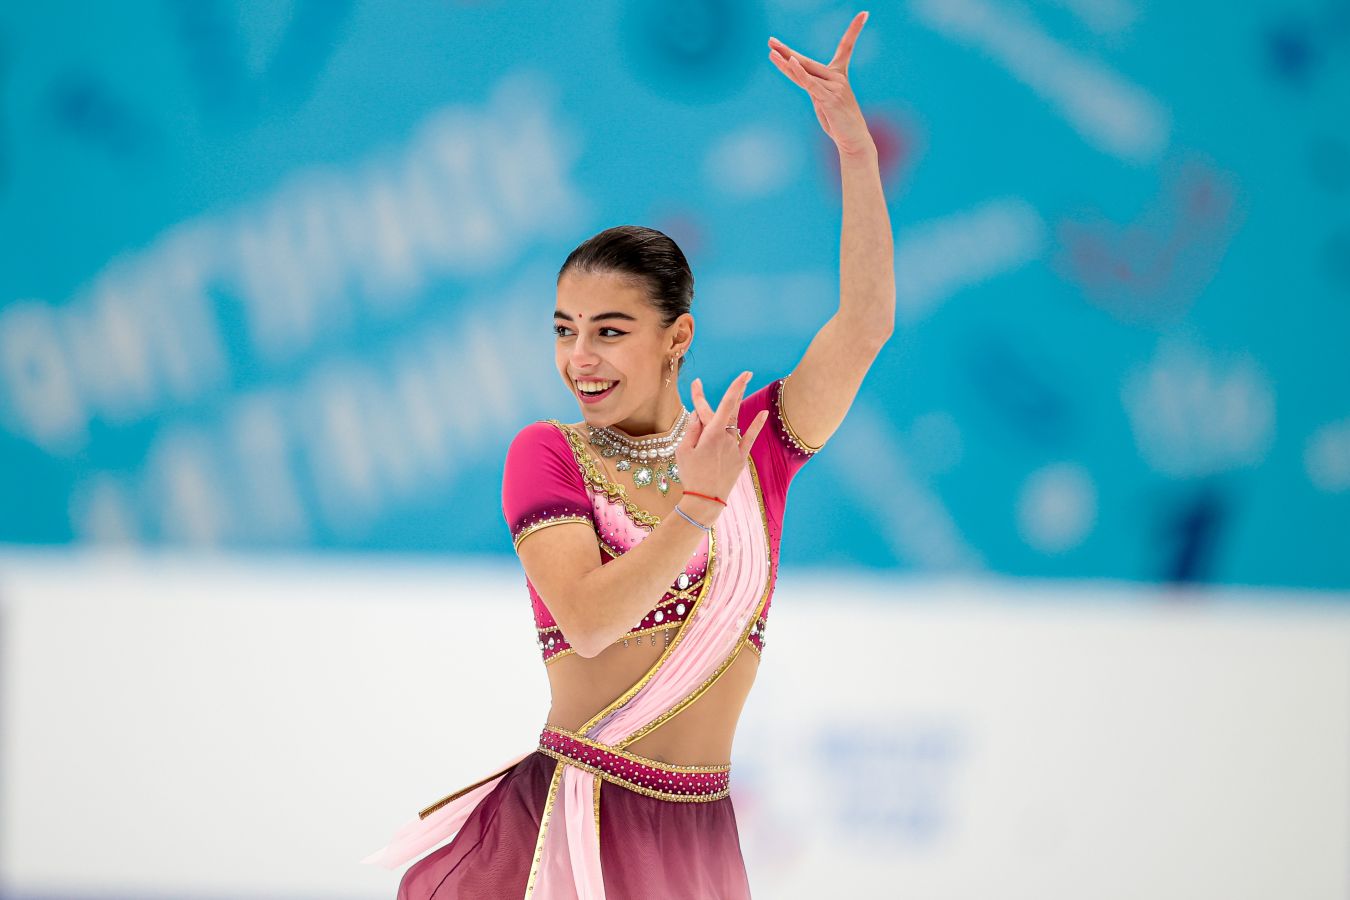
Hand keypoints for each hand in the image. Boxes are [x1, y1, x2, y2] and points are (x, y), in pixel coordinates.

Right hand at [675, 372, 769, 516]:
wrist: (705, 500)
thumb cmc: (691, 474)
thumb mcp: (683, 450)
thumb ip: (692, 429)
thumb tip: (698, 414)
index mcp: (712, 433)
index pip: (726, 404)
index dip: (735, 386)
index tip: (744, 374)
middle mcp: (727, 437)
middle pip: (726, 411)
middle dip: (726, 394)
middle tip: (729, 378)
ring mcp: (735, 448)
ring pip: (732, 425)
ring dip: (728, 412)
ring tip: (734, 396)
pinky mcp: (740, 458)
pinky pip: (749, 438)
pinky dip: (756, 425)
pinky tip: (764, 413)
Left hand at [767, 11, 874, 157]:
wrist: (854, 140)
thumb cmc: (839, 123)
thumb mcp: (824, 102)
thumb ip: (813, 88)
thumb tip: (800, 77)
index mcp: (839, 76)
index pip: (847, 46)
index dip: (855, 29)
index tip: (865, 13)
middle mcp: (838, 77)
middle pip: (808, 60)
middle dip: (787, 51)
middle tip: (770, 41)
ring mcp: (834, 87)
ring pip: (804, 70)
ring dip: (785, 61)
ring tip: (770, 50)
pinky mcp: (828, 98)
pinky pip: (809, 83)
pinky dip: (798, 72)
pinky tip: (789, 61)